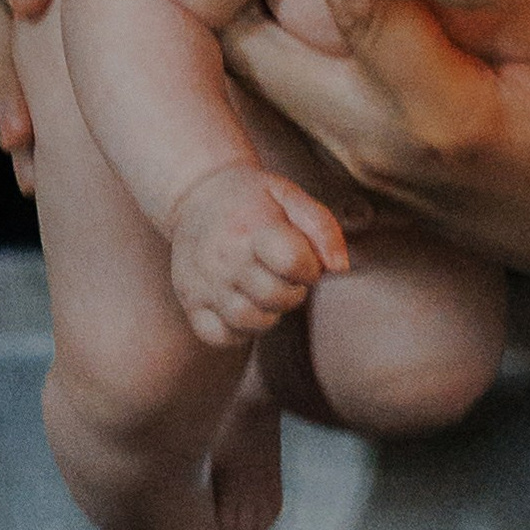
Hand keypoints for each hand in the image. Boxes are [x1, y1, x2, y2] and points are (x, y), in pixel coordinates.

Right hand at [168, 163, 347, 347]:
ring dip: (269, 312)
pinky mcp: (191, 302)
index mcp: (251, 228)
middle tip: (285, 274)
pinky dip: (238, 330)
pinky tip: (243, 303)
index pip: (293, 262)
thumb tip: (339, 268)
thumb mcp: (290, 194)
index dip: (309, 267)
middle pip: (275, 297)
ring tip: (265, 288)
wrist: (195, 196)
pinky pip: (220, 335)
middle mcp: (223, 258)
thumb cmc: (250, 198)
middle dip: (293, 290)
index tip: (303, 259)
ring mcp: (204, 284)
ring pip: (250, 321)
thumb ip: (322, 227)